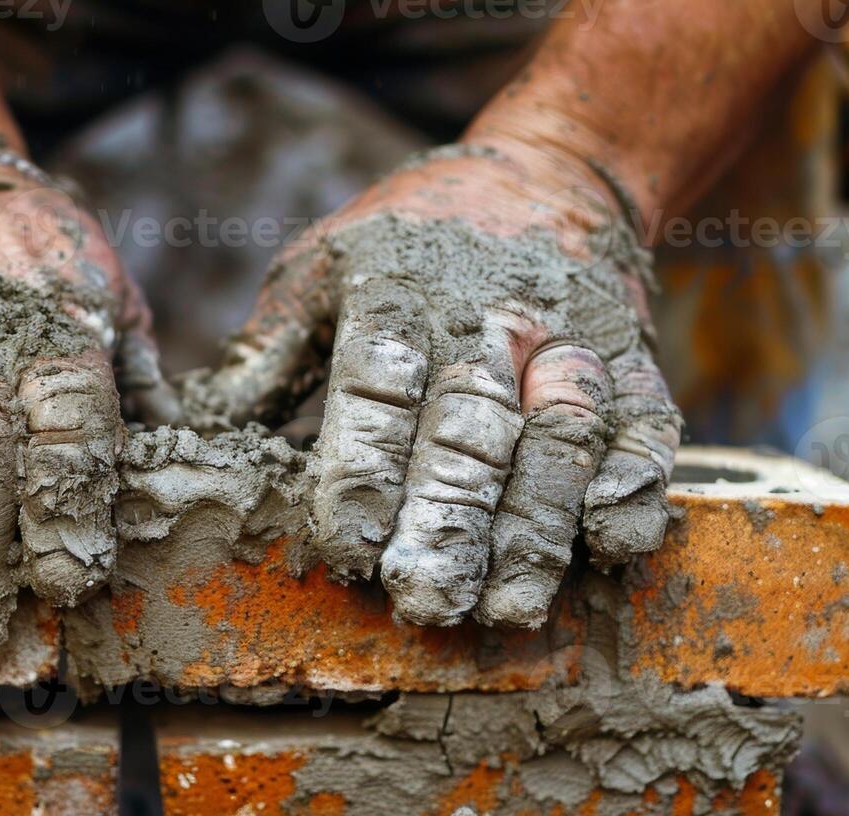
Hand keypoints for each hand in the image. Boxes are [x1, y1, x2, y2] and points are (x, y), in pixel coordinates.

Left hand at [185, 144, 680, 628]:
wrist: (548, 175)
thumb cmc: (408, 243)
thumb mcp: (321, 267)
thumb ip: (268, 351)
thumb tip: (201, 427)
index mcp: (396, 296)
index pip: (377, 387)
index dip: (362, 470)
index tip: (345, 550)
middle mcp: (486, 321)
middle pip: (469, 429)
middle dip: (446, 522)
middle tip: (425, 602)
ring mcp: (568, 343)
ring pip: (557, 438)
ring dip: (534, 528)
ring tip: (508, 607)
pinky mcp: (634, 362)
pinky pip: (647, 427)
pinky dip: (636, 486)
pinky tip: (611, 547)